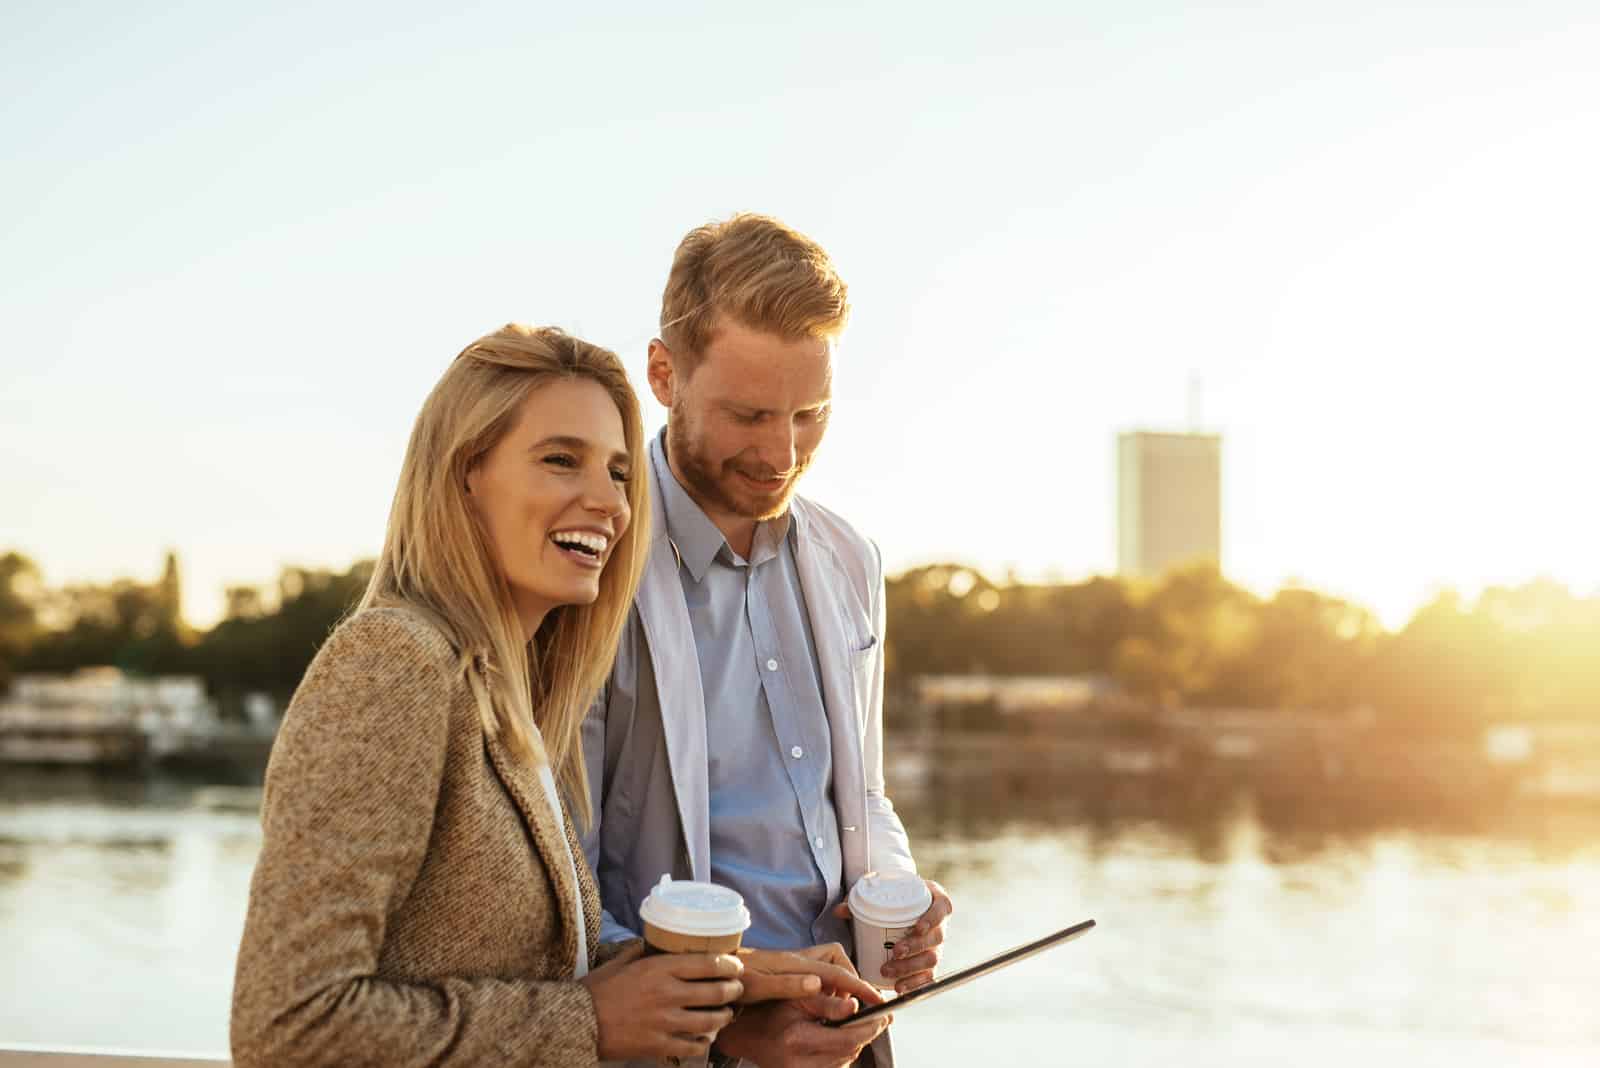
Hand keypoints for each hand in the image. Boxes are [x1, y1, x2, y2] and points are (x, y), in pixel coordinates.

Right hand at [579, 943, 743, 1060]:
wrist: (577, 1022)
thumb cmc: (597, 990)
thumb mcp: (620, 962)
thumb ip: (641, 952)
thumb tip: (653, 942)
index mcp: (659, 969)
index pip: (707, 964)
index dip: (728, 965)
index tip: (736, 966)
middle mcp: (667, 993)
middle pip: (715, 992)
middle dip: (733, 991)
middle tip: (737, 990)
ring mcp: (665, 1021)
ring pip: (710, 1020)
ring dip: (723, 1017)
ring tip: (726, 1014)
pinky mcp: (659, 1045)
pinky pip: (692, 1044)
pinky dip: (703, 1041)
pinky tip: (705, 1038)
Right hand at [714, 994, 890, 1067]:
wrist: (745, 1035)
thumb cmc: (769, 1010)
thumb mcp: (797, 997)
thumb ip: (827, 1002)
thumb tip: (855, 1006)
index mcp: (797, 1039)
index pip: (848, 1038)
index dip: (871, 1027)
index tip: (885, 1015)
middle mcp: (799, 1063)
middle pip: (850, 1052)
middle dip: (869, 1034)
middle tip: (882, 1019)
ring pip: (845, 1062)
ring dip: (857, 1044)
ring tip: (863, 1026)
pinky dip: (843, 1054)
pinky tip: (843, 1039)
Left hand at [737, 944, 885, 1006]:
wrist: (716, 970)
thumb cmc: (735, 980)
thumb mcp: (760, 988)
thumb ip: (789, 985)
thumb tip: (818, 983)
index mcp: (795, 964)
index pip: (836, 973)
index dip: (858, 986)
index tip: (876, 999)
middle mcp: (798, 960)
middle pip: (837, 962)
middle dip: (852, 979)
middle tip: (859, 1004)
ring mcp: (794, 964)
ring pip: (828, 966)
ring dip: (840, 982)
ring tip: (845, 1006)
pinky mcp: (788, 970)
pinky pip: (818, 973)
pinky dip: (828, 985)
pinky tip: (825, 1002)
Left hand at [832, 878, 952, 993]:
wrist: (905, 906)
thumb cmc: (895, 898)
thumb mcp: (882, 892)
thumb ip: (860, 899)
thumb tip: (840, 910)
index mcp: (935, 902)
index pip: (941, 910)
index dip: (932, 920)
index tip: (918, 928)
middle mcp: (940, 925)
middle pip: (936, 939)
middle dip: (915, 948)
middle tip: (895, 952)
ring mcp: (937, 945)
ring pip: (932, 960)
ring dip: (910, 968)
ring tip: (888, 971)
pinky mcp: (931, 963)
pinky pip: (928, 976)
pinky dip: (914, 984)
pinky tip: (899, 988)